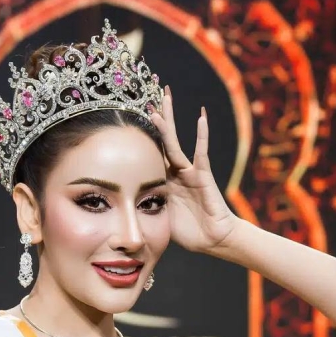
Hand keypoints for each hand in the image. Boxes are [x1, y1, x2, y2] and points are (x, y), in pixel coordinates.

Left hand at [147, 86, 239, 252]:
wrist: (213, 240)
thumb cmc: (189, 231)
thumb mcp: (160, 218)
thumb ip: (145, 209)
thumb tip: (122, 210)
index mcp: (164, 182)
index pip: (150, 156)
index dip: (142, 139)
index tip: (131, 120)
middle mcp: (176, 173)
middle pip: (163, 141)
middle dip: (158, 119)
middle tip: (150, 96)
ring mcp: (189, 172)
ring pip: (175, 143)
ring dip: (169, 122)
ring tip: (164, 99)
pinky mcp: (203, 175)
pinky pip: (201, 153)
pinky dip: (202, 135)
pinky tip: (200, 117)